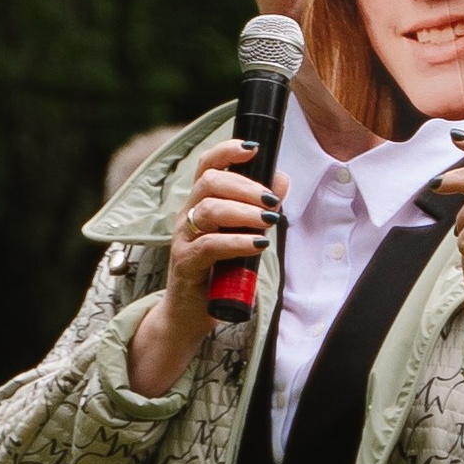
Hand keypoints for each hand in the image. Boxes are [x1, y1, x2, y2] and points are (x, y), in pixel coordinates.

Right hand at [127, 143, 281, 397]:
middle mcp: (187, 215)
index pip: (207, 164)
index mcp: (200, 202)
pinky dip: (236, 242)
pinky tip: (257, 245)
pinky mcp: (185, 263)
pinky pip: (209, 245)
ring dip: (244, 212)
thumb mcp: (243, 236)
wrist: (191, 314)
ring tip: (268, 223)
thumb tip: (281, 179)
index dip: (227, 151)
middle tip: (272, 202)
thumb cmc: (218, 272)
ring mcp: (183, 239)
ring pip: (210, 210)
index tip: (253, 150)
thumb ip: (259, 209)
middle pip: (210, 182)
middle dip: (246, 187)